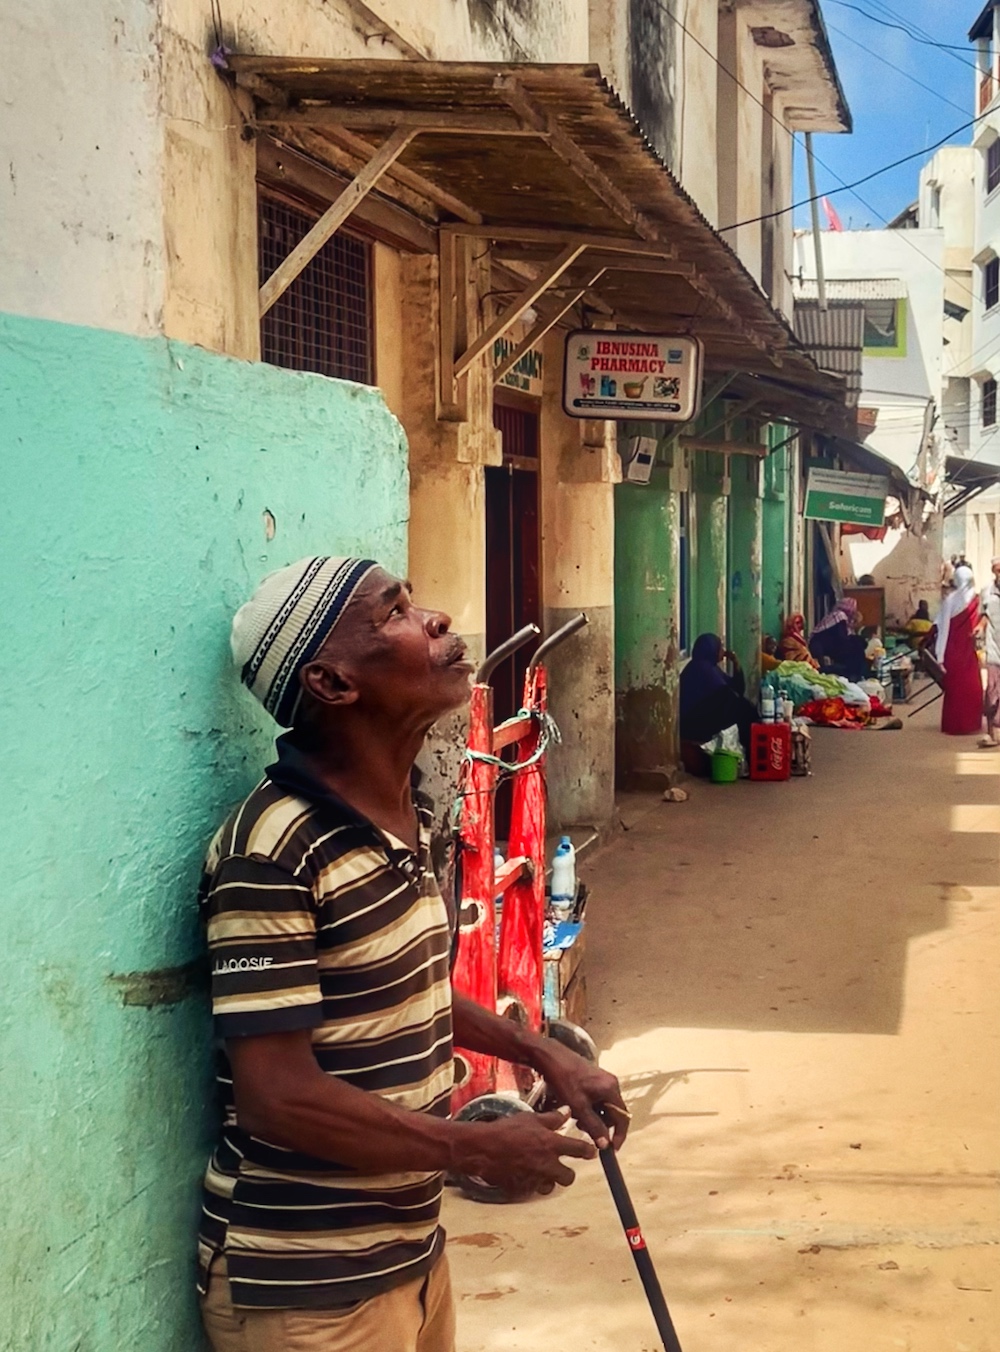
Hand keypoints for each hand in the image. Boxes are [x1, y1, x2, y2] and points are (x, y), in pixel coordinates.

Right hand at [454, 1109, 595, 1197]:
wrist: (482, 1148)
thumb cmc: (506, 1129)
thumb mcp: (530, 1118)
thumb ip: (552, 1118)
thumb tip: (567, 1111)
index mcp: (551, 1144)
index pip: (579, 1150)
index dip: (588, 1151)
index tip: (591, 1152)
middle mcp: (547, 1164)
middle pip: (569, 1177)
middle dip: (567, 1173)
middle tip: (562, 1167)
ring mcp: (535, 1179)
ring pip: (550, 1187)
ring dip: (548, 1181)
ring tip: (540, 1171)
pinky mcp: (523, 1189)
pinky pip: (532, 1190)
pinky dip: (531, 1184)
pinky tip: (523, 1174)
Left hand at [530, 1039, 629, 1150]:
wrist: (550, 1056)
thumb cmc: (564, 1079)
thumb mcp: (578, 1107)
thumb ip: (594, 1126)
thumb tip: (605, 1144)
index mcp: (611, 1089)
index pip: (623, 1118)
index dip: (618, 1135)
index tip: (611, 1149)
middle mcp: (611, 1083)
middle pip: (613, 1113)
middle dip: (601, 1125)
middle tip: (584, 1129)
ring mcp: (602, 1080)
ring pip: (603, 1107)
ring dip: (592, 1117)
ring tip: (576, 1117)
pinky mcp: (593, 1078)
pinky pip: (596, 1099)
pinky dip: (588, 1107)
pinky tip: (574, 1107)